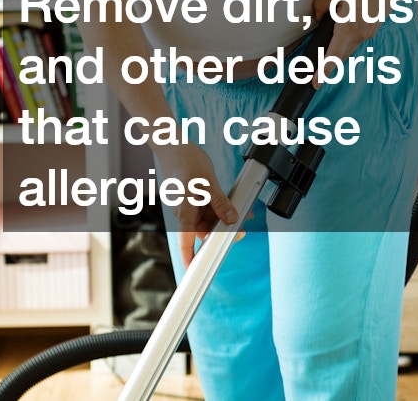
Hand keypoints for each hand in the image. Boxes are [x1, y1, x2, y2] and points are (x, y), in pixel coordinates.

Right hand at [155, 143, 238, 268]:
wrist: (174, 145)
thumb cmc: (185, 161)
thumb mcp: (208, 182)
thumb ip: (221, 202)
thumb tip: (233, 219)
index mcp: (184, 210)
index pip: (186, 240)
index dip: (190, 258)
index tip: (194, 273)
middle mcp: (185, 211)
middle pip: (202, 231)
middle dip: (220, 235)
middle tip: (240, 233)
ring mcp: (190, 205)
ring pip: (208, 220)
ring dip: (224, 221)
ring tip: (243, 217)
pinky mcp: (194, 198)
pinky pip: (209, 209)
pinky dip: (221, 210)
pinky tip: (235, 206)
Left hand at [311, 0, 402, 88]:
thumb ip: (320, 6)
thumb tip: (317, 17)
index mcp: (348, 27)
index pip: (334, 56)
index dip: (324, 72)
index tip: (316, 84)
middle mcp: (361, 34)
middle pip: (342, 56)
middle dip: (329, 65)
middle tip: (316, 73)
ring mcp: (370, 32)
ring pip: (350, 47)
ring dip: (339, 50)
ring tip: (328, 51)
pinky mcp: (375, 27)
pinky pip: (358, 38)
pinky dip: (349, 39)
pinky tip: (344, 29)